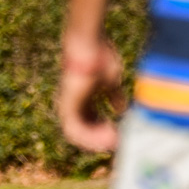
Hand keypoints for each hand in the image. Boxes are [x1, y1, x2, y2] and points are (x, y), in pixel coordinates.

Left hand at [57, 36, 125, 152]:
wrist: (89, 46)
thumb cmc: (101, 58)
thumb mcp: (112, 81)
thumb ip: (114, 96)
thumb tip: (121, 110)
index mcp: (83, 97)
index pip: (90, 119)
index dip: (103, 129)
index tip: (118, 134)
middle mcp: (73, 102)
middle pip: (84, 128)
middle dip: (100, 137)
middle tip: (116, 141)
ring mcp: (68, 104)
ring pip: (76, 133)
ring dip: (95, 141)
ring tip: (112, 141)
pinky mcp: (67, 104)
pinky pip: (73, 129)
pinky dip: (88, 137)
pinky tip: (104, 138)